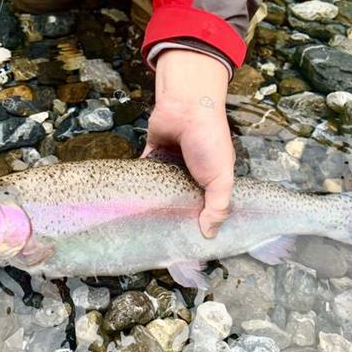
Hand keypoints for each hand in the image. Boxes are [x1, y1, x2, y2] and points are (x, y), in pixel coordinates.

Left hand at [141, 49, 234, 237]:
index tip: (188, 243)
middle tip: (161, 239)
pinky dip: (137, 183)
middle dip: (173, 215)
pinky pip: (143, 172)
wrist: (186, 108)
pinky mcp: (152, 154)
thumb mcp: (221, 177)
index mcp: (210, 179)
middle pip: (180, 199)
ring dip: (154, 201)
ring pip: (161, 188)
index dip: (198, 222)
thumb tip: (208, 234)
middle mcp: (190, 173)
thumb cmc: (209, 142)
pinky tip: (129, 202)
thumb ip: (218, 206)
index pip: (205, 206)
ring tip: (142, 225)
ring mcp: (170, 163)